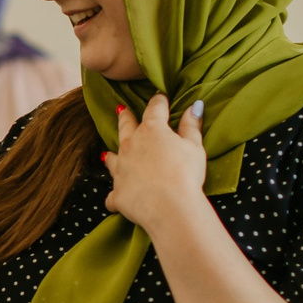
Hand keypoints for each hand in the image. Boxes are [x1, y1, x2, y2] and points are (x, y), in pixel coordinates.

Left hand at [99, 95, 208, 233]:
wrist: (170, 207)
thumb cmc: (186, 173)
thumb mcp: (194, 146)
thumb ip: (191, 126)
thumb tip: (194, 106)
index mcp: (151, 131)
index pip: (154, 109)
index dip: (158, 101)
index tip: (159, 96)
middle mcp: (130, 146)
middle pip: (125, 127)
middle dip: (125, 117)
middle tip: (121, 110)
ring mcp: (120, 170)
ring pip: (111, 159)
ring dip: (111, 155)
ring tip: (108, 154)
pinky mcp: (117, 193)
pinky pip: (112, 195)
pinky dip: (116, 196)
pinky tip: (117, 198)